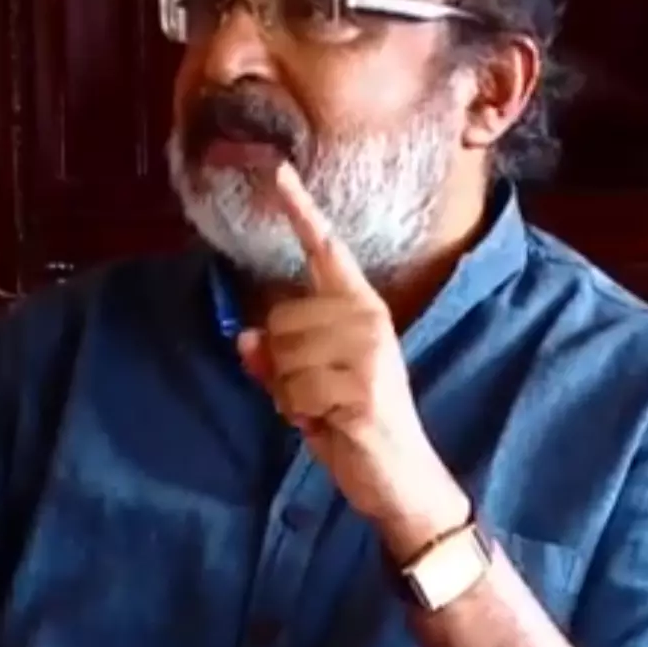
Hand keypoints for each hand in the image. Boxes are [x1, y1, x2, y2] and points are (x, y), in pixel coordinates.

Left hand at [237, 162, 468, 552]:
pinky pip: (293, 390)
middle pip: (279, 320)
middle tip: (315, 394)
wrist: (399, 475)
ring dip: (288, 394)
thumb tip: (248, 339)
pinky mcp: (362, 387)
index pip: (326, 250)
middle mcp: (367, 319)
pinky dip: (299, 415)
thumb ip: (277, 359)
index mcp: (360, 309)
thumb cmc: (353, 423)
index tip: (278, 170)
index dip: (300, 210)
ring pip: (281, 356)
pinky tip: (329, 423)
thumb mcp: (307, 387)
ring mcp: (367, 352)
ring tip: (324, 409)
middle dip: (280, 367)